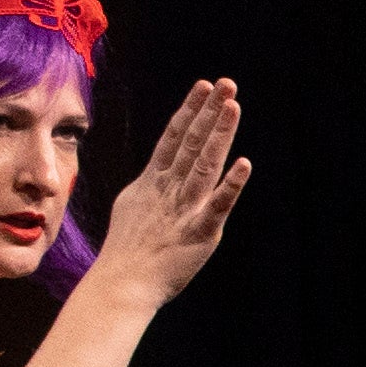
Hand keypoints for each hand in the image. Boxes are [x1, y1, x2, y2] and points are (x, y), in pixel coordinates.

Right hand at [85, 77, 252, 305]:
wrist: (121, 284)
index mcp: (153, 181)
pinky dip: (231, 185)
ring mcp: (184, 208)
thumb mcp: (134, 205)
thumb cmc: (128, 249)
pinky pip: (218, 205)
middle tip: (226, 83)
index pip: (174, 136)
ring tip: (233, 107)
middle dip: (209, 111)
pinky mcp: (200, 232)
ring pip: (204, 164)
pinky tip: (244, 164)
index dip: (190, 110)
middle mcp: (169, 189)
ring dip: (219, 134)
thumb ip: (152, 185)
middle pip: (192, 142)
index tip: (204, 86)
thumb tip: (159, 170)